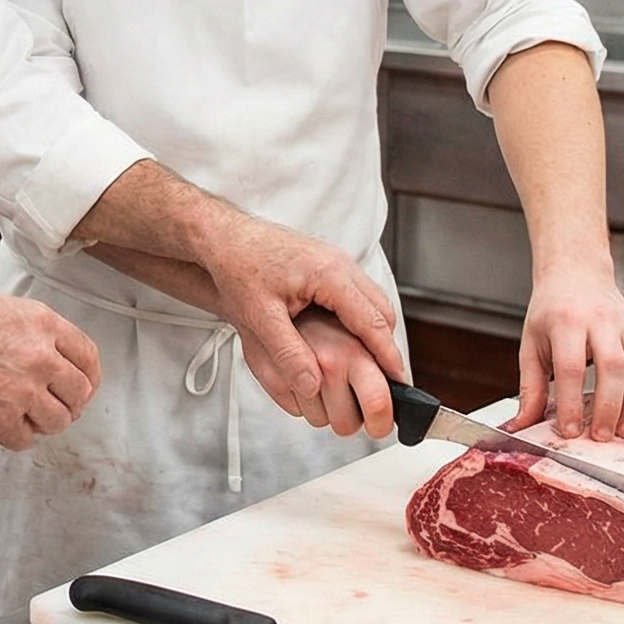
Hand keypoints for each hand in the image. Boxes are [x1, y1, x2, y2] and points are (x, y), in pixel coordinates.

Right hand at [0, 292, 101, 450]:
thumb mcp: (0, 309)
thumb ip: (32, 332)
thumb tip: (50, 354)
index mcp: (42, 323)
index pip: (88, 356)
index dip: (88, 377)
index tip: (82, 386)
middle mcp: (40, 356)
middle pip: (80, 393)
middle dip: (68, 404)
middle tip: (51, 406)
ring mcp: (24, 390)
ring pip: (57, 421)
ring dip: (42, 423)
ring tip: (20, 415)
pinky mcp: (2, 419)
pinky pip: (25, 440)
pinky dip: (13, 437)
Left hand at [202, 215, 405, 417]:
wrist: (225, 238)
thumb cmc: (239, 268)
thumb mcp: (259, 316)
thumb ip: (287, 353)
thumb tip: (311, 386)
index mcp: (329, 273)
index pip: (372, 320)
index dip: (387, 354)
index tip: (399, 380)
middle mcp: (339, 263)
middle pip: (381, 309)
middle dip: (387, 344)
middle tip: (390, 378)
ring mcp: (336, 260)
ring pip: (372, 300)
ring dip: (375, 330)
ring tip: (373, 364)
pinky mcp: (328, 263)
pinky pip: (357, 293)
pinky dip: (361, 317)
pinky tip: (350, 339)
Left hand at [507, 274, 623, 440]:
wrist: (577, 274)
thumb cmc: (553, 311)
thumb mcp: (532, 344)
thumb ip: (530, 387)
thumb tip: (522, 425)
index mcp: (566, 322)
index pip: (571, 367)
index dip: (571, 403)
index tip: (570, 430)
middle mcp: (600, 321)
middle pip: (612, 367)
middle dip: (609, 407)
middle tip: (602, 436)